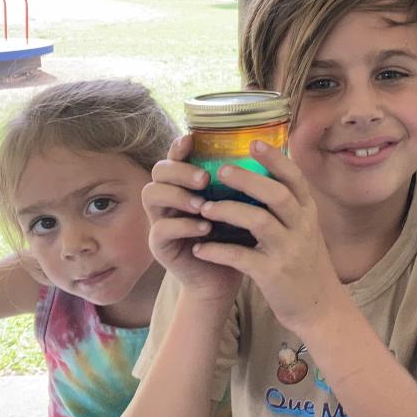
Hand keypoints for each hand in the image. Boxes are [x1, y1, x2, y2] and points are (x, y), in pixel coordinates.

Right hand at [142, 135, 241, 304]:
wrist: (226, 277)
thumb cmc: (236, 236)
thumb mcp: (241, 204)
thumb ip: (241, 182)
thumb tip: (265, 149)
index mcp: (186, 184)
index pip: (175, 157)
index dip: (179, 147)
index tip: (191, 139)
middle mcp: (168, 198)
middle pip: (158, 171)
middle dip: (179, 170)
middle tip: (204, 178)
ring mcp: (160, 220)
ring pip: (151, 195)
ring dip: (177, 195)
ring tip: (203, 204)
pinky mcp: (160, 245)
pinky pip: (161, 229)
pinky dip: (183, 226)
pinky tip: (204, 228)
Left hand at [190, 141, 342, 336]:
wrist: (319, 307)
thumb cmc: (305, 264)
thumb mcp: (305, 231)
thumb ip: (289, 208)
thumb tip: (260, 179)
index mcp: (308, 213)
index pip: (295, 179)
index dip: (275, 159)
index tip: (254, 142)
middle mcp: (302, 228)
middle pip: (277, 194)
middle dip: (248, 179)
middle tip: (220, 170)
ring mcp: (289, 251)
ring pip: (259, 222)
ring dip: (229, 211)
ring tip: (204, 208)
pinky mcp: (273, 274)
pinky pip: (242, 257)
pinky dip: (219, 250)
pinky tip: (200, 248)